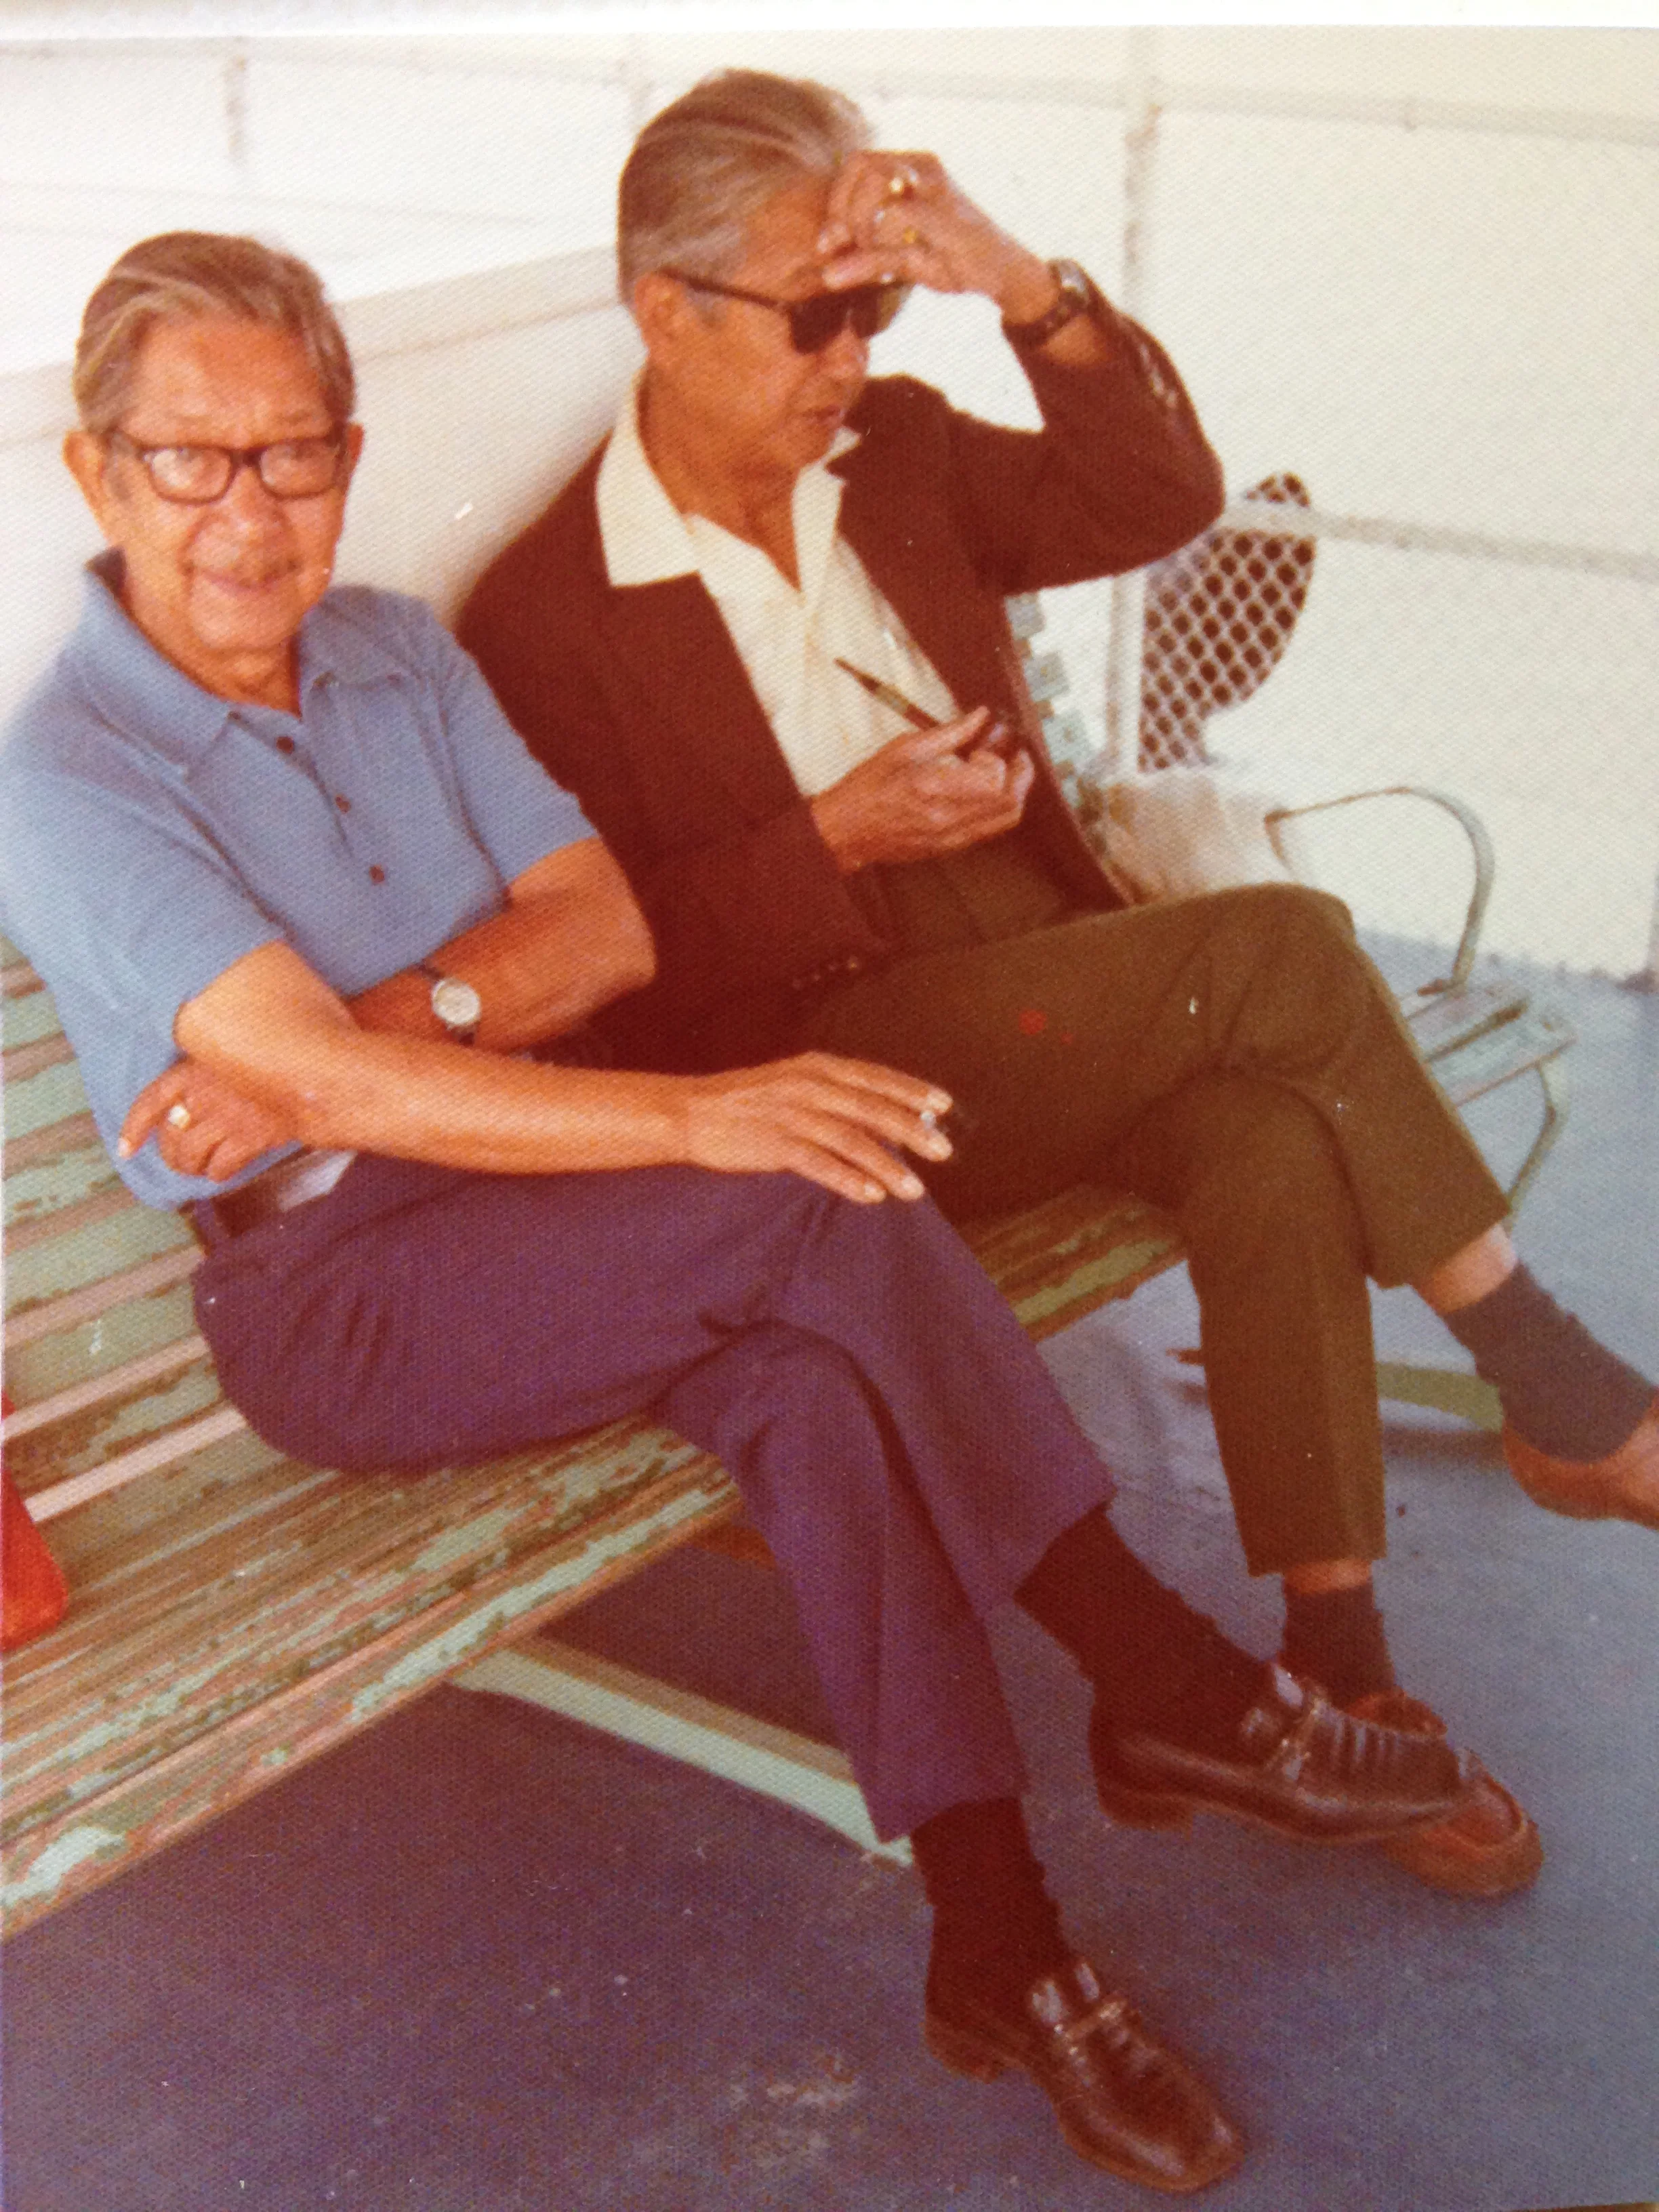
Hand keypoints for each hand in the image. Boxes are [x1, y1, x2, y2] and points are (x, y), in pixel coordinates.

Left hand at [119, 1058, 294, 1180]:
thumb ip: (213, 1068)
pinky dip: (217, 1173)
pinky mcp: (249, 1138)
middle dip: (172, 1154)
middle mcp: (205, 1094)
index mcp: (197, 1068)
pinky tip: (222, 1171)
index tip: (126, 1150)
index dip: (135, 1128)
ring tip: (200, 1168)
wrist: (323, 1072)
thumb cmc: (284, 1057)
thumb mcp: (238, 1049)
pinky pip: (221, 1166)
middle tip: (181, 1161)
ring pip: (191, 1155)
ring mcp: (226, 1117)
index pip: (152, 1101)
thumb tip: (195, 1097)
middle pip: (171, 1136)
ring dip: (192, 1167)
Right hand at [679, 1053, 953, 1203]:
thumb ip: (834, 1095)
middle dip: (912, 1130)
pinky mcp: (775, 1144)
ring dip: (887, 1165)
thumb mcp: (794, 1083)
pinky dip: (849, 1180)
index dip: (911, 1091)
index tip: (943, 1107)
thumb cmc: (746, 1101)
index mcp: (817, 1067)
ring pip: (852, 1140)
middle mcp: (810, 1086)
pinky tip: (872, 1196)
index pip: (875, 1078)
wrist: (691, 1112)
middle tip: (944, 1151)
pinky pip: (820, 1164)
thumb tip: (882, 1116)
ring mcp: (793, 1114)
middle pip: (872, 1109)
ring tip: (914, 1188)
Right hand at [810, 708, 1034, 872]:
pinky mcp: (949, 848)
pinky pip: (989, 830)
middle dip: (1020, 775)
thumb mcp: (904, 749)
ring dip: (1014, 793)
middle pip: (1010, 803)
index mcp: (933, 788)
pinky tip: (983, 793)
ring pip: (1006, 820)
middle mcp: (947, 818)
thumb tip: (979, 716)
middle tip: (1012, 757)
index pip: (993, 780)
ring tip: (1002, 774)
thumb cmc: (868, 788)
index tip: (981, 748)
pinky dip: (997, 809)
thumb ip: (948, 734)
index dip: (997, 759)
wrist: (846, 831)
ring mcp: (950, 837)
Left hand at [815, 148, 1059, 323]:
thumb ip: (867, 254)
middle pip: (863, 167)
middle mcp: (923, 167)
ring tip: (877, 257)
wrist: (1002, 272)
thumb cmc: (952, 258)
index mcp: (911, 168)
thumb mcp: (901, 258)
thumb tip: (826, 269)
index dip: (836, 200)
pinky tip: (891, 269)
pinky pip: (898, 216)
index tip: (829, 243)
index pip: (858, 163)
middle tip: (848, 249)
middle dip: (845, 212)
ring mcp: (937, 186)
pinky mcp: (946, 213)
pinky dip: (881, 246)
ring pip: (878, 185)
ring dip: (865, 226)